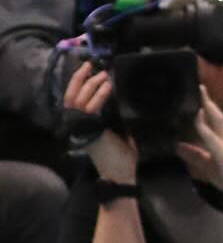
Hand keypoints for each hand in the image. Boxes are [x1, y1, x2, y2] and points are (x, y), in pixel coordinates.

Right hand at [64, 63, 136, 182]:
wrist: (122, 177)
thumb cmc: (123, 158)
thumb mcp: (122, 133)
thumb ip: (121, 120)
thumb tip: (130, 103)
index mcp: (86, 126)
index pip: (76, 100)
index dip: (79, 84)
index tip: (88, 70)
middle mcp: (80, 127)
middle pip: (71, 98)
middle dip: (78, 80)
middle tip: (89, 65)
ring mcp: (83, 130)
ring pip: (77, 101)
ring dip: (88, 85)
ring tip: (102, 74)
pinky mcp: (91, 132)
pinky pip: (90, 110)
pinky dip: (98, 96)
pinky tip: (107, 86)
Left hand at [176, 91, 222, 204]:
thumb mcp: (210, 167)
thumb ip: (195, 156)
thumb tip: (177, 146)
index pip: (216, 120)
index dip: (207, 108)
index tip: (201, 97)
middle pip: (217, 115)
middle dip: (208, 101)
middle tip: (201, 87)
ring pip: (217, 120)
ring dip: (208, 107)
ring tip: (201, 93)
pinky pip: (211, 136)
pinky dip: (203, 125)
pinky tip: (199, 116)